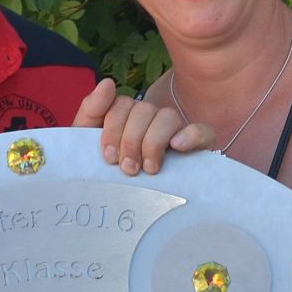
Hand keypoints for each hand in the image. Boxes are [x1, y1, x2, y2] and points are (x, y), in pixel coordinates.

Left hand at [73, 78, 215, 175]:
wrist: (126, 207)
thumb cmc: (107, 175)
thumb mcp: (88, 145)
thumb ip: (91, 111)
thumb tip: (107, 83)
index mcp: (126, 117)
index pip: (122, 104)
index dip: (113, 129)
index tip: (108, 157)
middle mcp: (150, 119)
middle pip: (144, 110)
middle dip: (131, 140)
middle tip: (128, 169)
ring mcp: (175, 131)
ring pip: (168, 117)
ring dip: (154, 142)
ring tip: (149, 169)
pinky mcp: (197, 146)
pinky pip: (202, 131)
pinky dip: (191, 135)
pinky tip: (177, 146)